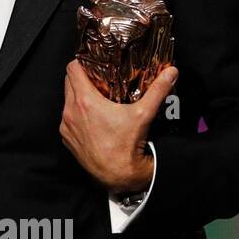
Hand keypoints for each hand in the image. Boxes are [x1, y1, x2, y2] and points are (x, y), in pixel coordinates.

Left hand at [59, 60, 177, 192]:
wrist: (117, 175)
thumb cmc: (127, 145)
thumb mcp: (143, 114)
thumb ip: (157, 90)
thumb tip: (171, 72)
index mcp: (84, 101)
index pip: (72, 69)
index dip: (81, 62)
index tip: (91, 63)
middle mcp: (70, 112)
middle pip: (68, 83)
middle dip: (81, 78)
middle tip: (97, 78)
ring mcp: (66, 126)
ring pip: (67, 101)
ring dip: (78, 97)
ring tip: (96, 98)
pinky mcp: (67, 138)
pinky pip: (67, 119)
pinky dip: (76, 115)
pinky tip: (92, 118)